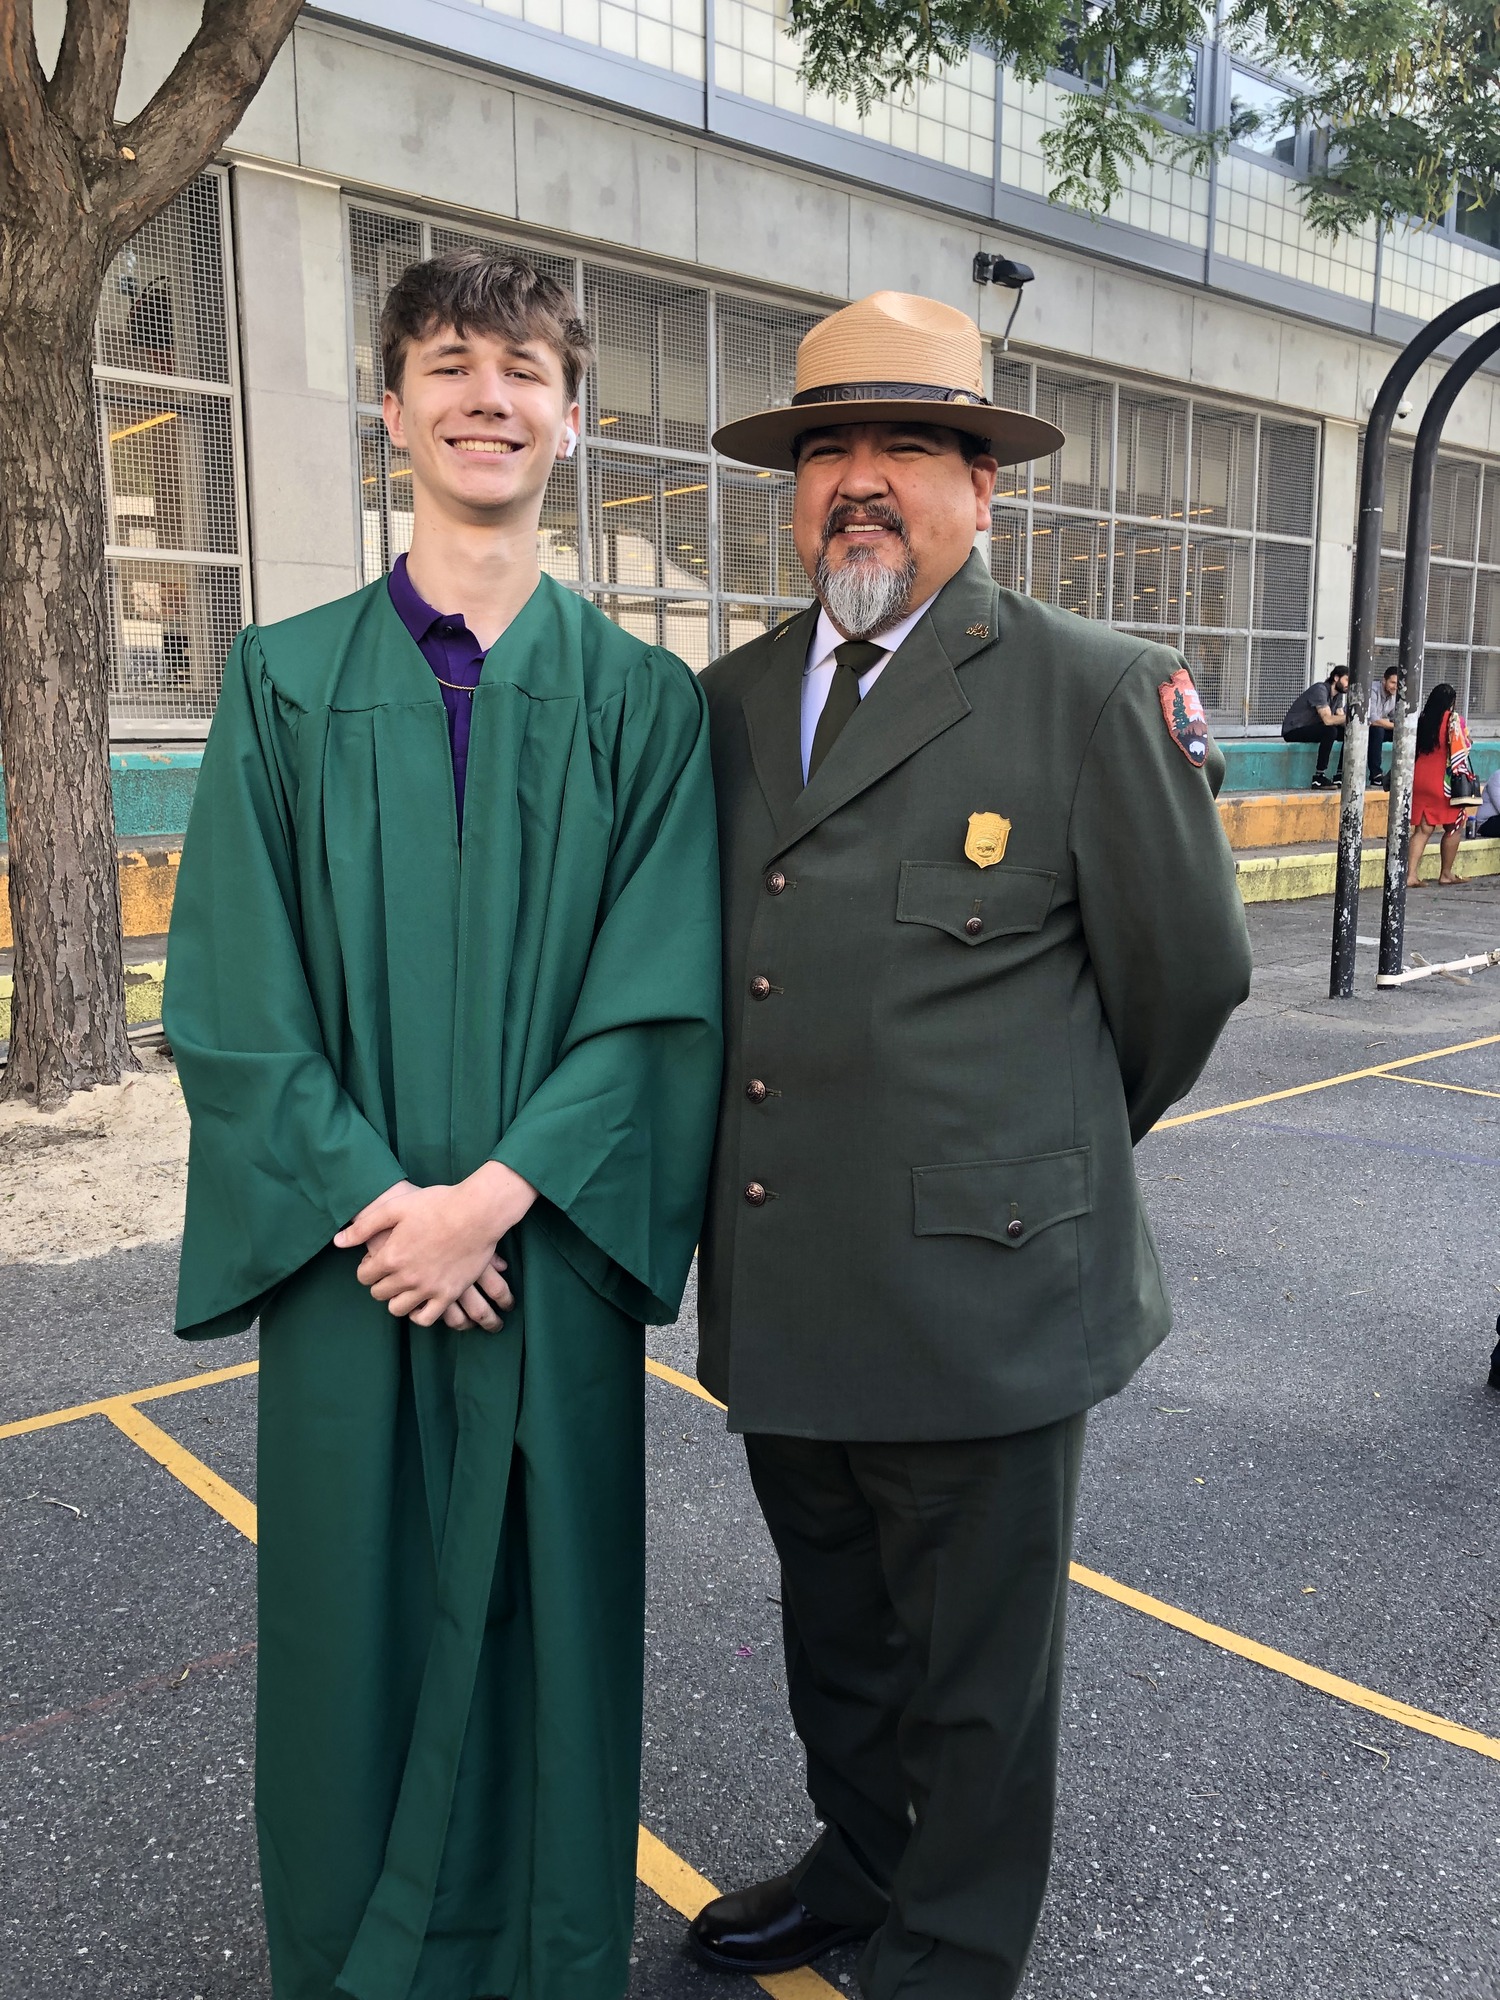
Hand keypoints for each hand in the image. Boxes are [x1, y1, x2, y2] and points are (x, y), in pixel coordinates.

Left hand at [334, 1163, 536, 1327]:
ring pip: (398, 1309)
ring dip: (396, 1299)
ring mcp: (428, 1288)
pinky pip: (426, 1318)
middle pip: (379, 1293)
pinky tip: (420, 1301)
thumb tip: (338, 1241)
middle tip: (391, 1271)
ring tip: (404, 1286)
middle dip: (380, 1283)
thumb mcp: (396, 1207)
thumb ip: (365, 1226)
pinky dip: (419, 1314)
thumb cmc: (437, 1204)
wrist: (477, 1212)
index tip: (376, 1260)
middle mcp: (406, 1277)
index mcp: (391, 1256)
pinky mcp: (449, 1294)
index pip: (364, 1276)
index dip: (367, 1268)